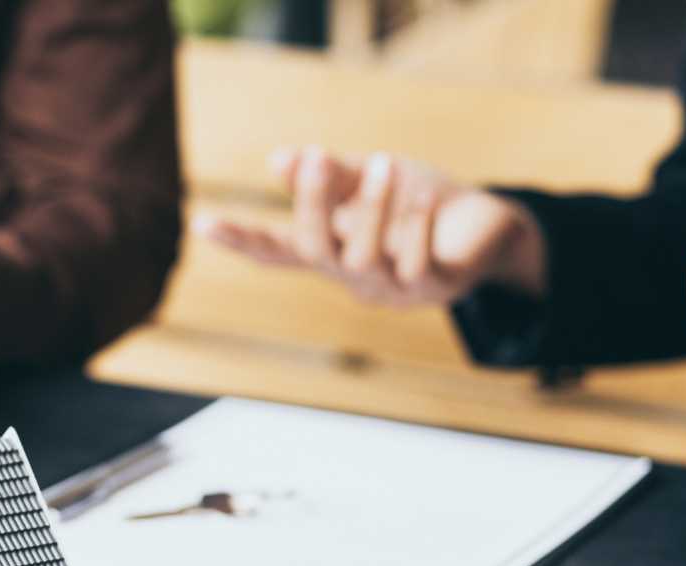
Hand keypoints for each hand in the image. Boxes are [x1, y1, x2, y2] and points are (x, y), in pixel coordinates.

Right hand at [197, 147, 546, 305]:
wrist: (485, 230)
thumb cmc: (416, 204)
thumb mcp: (369, 179)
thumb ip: (330, 175)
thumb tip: (277, 161)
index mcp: (331, 252)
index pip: (275, 250)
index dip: (239, 239)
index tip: (200, 222)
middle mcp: (353, 279)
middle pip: (314, 252)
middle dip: (313, 204)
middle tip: (318, 155)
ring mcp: (391, 290)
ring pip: (363, 260)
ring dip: (371, 208)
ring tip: (383, 162)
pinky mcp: (433, 290)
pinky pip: (417, 266)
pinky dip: (419, 230)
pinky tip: (426, 201)